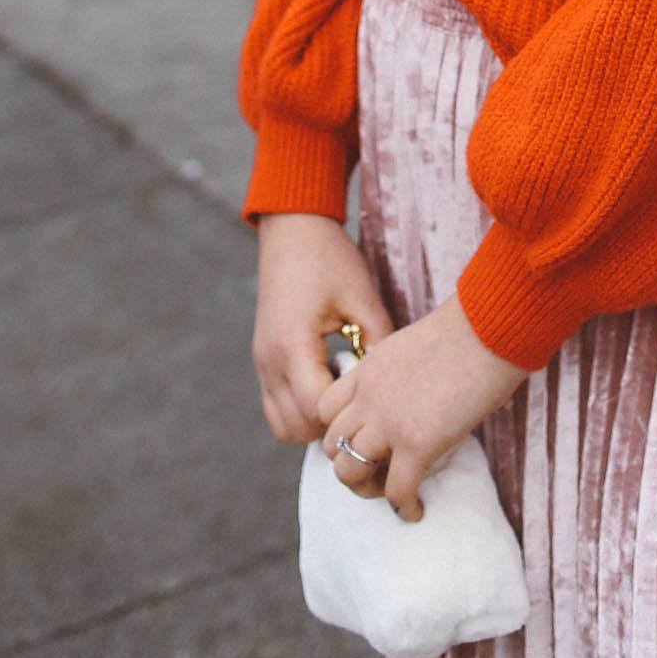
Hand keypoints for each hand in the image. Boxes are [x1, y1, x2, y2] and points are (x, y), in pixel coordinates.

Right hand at [252, 212, 395, 447]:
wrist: (292, 229)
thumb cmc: (329, 258)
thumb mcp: (362, 297)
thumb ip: (379, 343)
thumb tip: (395, 382)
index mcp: (293, 345)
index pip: (318, 409)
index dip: (348, 412)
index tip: (372, 397)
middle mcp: (270, 361)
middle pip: (298, 427)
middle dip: (332, 423)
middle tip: (361, 398)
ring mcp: (261, 363)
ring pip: (283, 425)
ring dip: (313, 421)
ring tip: (344, 393)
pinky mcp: (262, 360)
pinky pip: (275, 407)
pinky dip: (299, 409)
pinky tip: (328, 383)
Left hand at [315, 294, 529, 522]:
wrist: (491, 328)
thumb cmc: (469, 329)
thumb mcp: (415, 345)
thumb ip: (400, 372)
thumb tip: (414, 395)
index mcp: (368, 369)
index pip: (326, 409)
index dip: (341, 430)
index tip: (364, 440)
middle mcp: (368, 397)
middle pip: (332, 445)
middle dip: (350, 463)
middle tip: (379, 471)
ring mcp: (389, 422)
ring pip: (349, 472)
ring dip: (368, 489)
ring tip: (393, 491)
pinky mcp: (418, 444)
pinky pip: (395, 492)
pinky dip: (403, 508)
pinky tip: (417, 510)